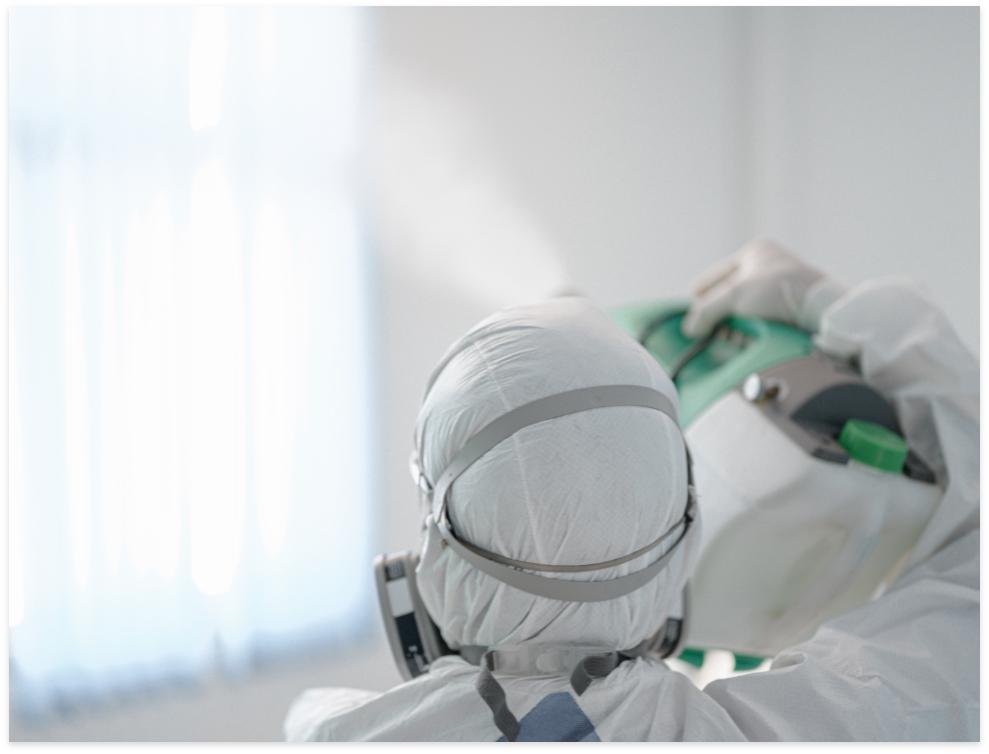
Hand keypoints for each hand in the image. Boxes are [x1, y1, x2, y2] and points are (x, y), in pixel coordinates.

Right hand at [681, 239, 827, 337]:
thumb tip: (689, 329)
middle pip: (728, 296)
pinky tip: (745, 343)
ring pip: (743, 312)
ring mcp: (780, 289)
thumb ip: (706, 310)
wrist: (820, 311)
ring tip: (730, 340)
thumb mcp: (734, 296)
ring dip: (734, 328)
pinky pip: (759, 323)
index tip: (689, 316)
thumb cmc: (777, 292)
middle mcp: (768, 267)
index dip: (699, 296)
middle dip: (718, 316)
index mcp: (755, 252)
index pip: (714, 276)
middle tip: (709, 332)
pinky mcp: (789, 311)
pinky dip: (750, 333)